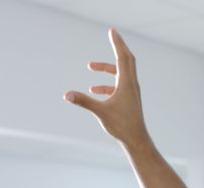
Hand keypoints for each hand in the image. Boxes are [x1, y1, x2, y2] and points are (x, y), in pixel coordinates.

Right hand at [64, 29, 149, 147]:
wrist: (136, 139)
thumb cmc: (122, 126)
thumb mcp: (100, 112)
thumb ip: (83, 101)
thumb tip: (66, 94)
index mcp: (127, 84)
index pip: (122, 57)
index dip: (117, 43)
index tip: (112, 31)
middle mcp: (131, 85)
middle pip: (127, 59)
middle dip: (118, 47)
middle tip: (112, 34)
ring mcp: (131, 92)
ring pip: (121, 72)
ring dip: (107, 68)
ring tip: (90, 67)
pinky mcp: (129, 99)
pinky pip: (118, 85)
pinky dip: (107, 83)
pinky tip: (94, 90)